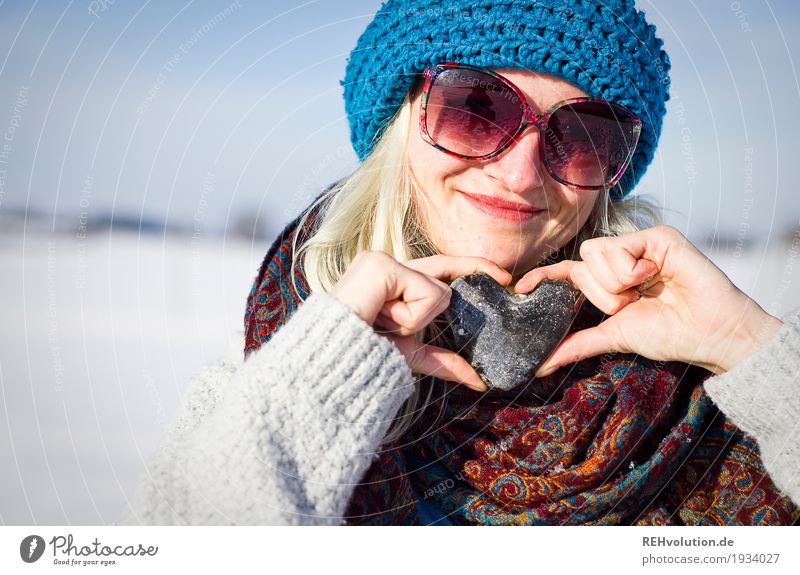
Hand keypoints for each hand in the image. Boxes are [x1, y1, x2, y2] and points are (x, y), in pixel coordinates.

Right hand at [329, 251, 511, 390]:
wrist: (331, 359)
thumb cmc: (361, 353)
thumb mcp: (409, 353)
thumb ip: (443, 360)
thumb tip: (478, 382)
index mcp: (394, 282)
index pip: (438, 270)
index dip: (471, 268)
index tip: (504, 277)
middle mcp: (389, 265)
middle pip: (444, 266)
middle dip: (477, 268)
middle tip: (508, 277)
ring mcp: (384, 262)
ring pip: (437, 292)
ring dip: (417, 321)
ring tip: (385, 326)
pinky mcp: (382, 266)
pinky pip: (424, 296)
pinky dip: (410, 317)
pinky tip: (383, 319)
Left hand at [514, 225, 782, 376]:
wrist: (709, 332)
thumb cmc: (669, 334)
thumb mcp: (614, 337)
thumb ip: (576, 345)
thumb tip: (539, 366)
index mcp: (608, 281)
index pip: (567, 273)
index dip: (544, 276)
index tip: (521, 288)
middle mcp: (620, 260)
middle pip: (581, 265)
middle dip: (602, 294)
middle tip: (632, 303)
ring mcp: (637, 245)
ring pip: (595, 254)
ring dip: (618, 283)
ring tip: (647, 290)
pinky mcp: (655, 236)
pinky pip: (620, 248)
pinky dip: (634, 270)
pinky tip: (658, 275)